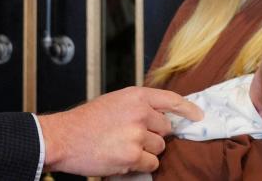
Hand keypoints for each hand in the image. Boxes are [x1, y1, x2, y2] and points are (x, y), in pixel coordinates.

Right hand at [37, 86, 203, 175]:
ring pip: (158, 148)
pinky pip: (150, 164)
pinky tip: (121, 157)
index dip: (187, 109)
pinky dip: (139, 165)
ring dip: (145, 151)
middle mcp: (139, 112)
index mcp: (135, 96)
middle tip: (132, 136)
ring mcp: (137, 134)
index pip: (170, 100)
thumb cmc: (85, 122)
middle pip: (165, 129)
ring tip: (121, 146)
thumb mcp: (114, 102)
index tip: (198, 116)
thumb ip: (138, 106)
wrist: (64, 137)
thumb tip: (162, 117)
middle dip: (154, 135)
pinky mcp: (132, 155)